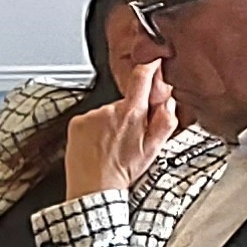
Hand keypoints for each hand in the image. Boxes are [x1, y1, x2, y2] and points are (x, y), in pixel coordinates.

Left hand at [64, 63, 177, 200]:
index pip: (142, 78)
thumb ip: (166, 119)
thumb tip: (169, 101)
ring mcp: (91, 116)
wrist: (94, 187)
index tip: (153, 59)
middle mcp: (109, 110)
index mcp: (132, 113)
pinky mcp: (77, 122)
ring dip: (112, 123)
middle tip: (131, 135)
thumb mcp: (155, 147)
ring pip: (108, 112)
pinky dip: (96, 128)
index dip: (149, 66)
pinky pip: (91, 119)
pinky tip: (99, 144)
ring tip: (113, 144)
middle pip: (126, 101)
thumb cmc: (124, 170)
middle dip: (132, 113)